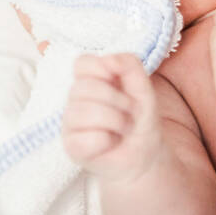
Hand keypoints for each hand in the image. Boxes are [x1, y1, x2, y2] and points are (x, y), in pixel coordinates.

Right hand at [61, 52, 164, 181]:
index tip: (117, 81)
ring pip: (84, 112)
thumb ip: (130, 65)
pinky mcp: (71, 146)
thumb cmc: (140, 121)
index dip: (101, 69)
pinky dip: (107, 141)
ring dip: (116, 122)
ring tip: (123, 129)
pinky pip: (87, 138)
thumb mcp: (143, 88)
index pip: (82, 63)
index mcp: (90, 81)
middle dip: (117, 101)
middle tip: (129, 113)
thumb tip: (109, 59)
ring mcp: (70, 123)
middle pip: (85, 87)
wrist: (145, 155)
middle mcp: (75, 99)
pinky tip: (111, 143)